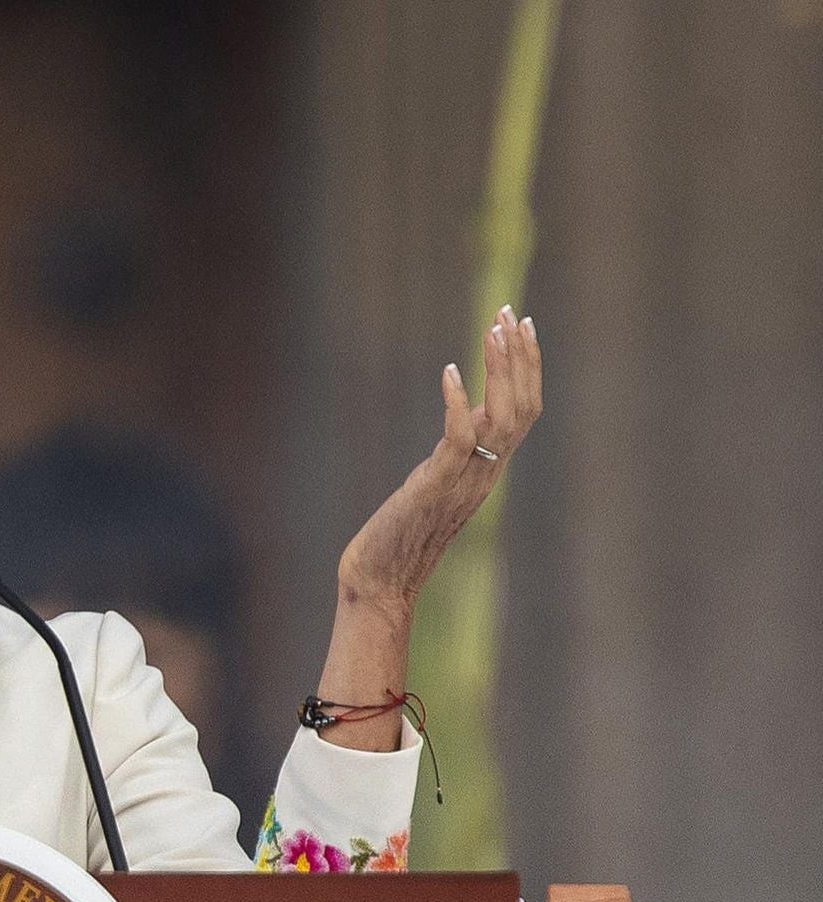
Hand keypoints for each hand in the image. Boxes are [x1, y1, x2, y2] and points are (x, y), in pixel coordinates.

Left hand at [338, 305, 543, 611]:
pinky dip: (456, 401)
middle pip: (523, 406)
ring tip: (492, 330)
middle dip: (519, 356)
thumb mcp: (437, 480)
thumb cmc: (400, 533)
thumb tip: (465, 409)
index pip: (525, 410)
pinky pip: (458, 438)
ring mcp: (465, 480)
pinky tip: (448, 370)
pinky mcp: (435, 485)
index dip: (528, 366)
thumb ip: (457, 448)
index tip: (519, 323)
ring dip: (498, 370)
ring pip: (501, 417)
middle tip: (508, 312)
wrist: (381, 580)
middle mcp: (487, 473)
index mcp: (491, 469)